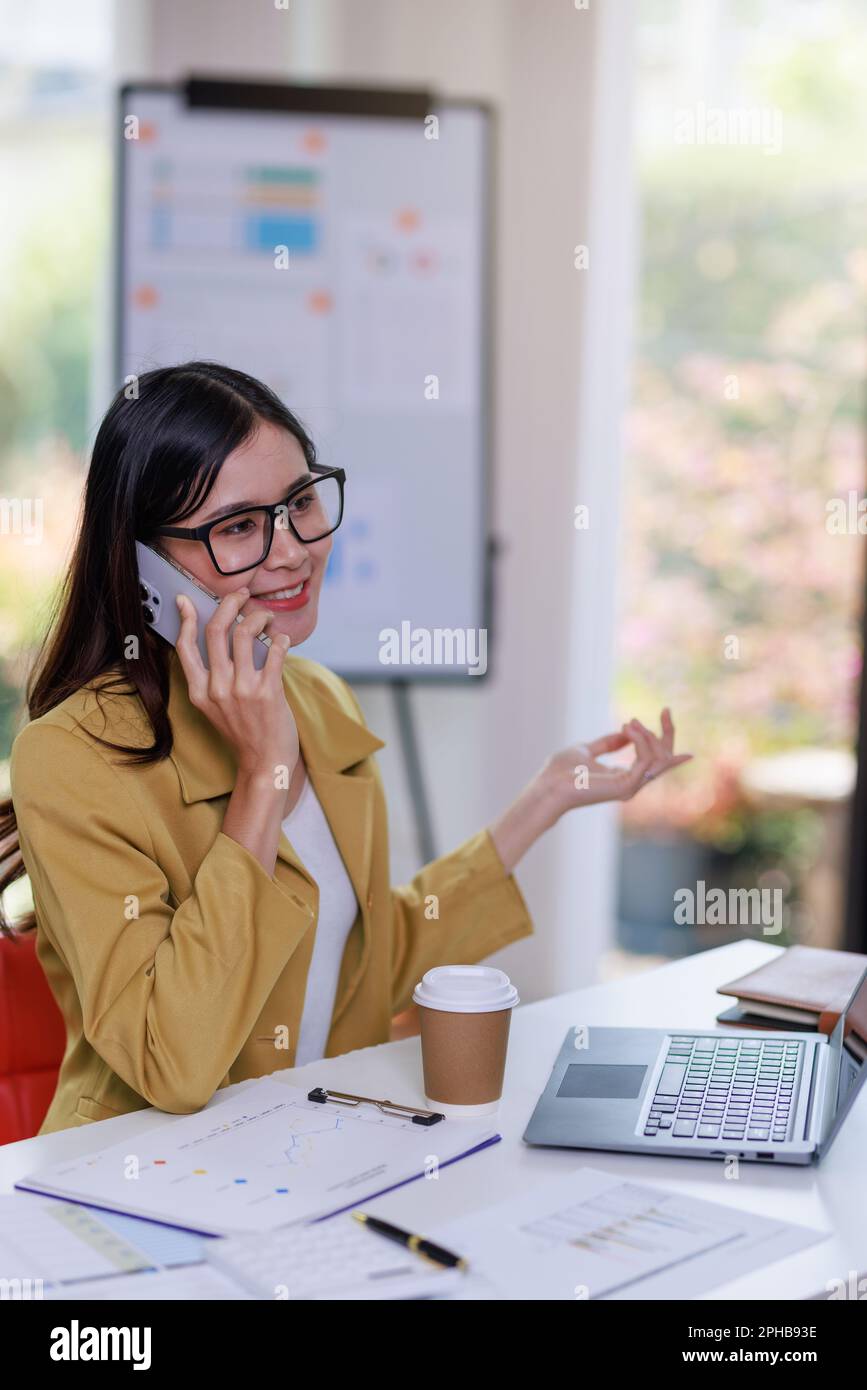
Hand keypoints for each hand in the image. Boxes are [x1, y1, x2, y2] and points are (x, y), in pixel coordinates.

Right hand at [175, 587, 298, 780]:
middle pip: (216, 630)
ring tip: (266, 617)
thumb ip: (213, 678)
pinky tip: (282, 638)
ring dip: (258, 617)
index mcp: (199, 692)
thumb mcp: (216, 707)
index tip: (187, 599)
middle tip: (241, 595)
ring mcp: (242, 690)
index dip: (186, 618)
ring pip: (244, 634)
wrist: (264, 762)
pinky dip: (280, 638)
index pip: (185, 646)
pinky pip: (274, 651)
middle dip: (228, 603)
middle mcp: (217, 689)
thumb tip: (221, 639)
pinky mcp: (268, 692)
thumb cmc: (243, 731)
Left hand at [541, 708, 692, 818]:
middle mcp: (632, 784)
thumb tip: (626, 730)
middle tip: (666, 711)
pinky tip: (628, 728)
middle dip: (668, 733)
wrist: (549, 786)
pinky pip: (645, 759)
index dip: (665, 736)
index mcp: (624, 777)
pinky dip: (640, 740)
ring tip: (630, 723)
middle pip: (664, 759)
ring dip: (648, 735)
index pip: (656, 759)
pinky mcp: (626, 786)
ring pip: (659, 759)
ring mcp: (630, 787)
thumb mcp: (587, 750)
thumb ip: (608, 743)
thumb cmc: (561, 771)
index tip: (665, 712)